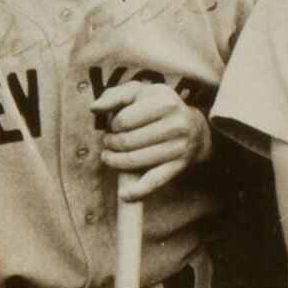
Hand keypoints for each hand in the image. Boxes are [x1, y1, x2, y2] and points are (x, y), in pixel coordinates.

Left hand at [92, 80, 207, 201]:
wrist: (194, 128)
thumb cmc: (158, 107)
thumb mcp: (140, 93)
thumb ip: (115, 96)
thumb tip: (94, 108)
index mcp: (164, 103)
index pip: (123, 120)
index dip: (112, 125)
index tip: (114, 126)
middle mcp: (175, 125)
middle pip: (127, 141)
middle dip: (111, 143)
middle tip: (109, 142)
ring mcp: (178, 148)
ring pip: (135, 161)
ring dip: (115, 161)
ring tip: (110, 157)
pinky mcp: (178, 166)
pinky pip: (154, 182)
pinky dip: (138, 191)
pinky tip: (124, 194)